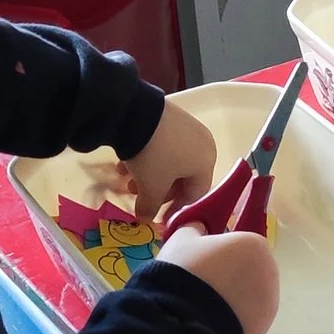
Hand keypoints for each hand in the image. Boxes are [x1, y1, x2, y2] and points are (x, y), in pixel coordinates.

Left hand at [121, 102, 216, 226]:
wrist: (136, 113)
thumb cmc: (154, 157)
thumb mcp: (151, 186)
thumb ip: (150, 207)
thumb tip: (145, 219)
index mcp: (207, 163)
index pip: (195, 195)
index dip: (175, 210)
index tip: (158, 219)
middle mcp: (203, 144)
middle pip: (182, 177)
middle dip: (158, 191)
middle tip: (138, 197)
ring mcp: (188, 127)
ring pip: (170, 161)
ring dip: (150, 175)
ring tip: (128, 180)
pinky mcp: (170, 116)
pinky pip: (163, 144)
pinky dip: (148, 156)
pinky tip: (126, 161)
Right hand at [156, 225, 278, 333]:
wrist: (184, 318)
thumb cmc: (185, 271)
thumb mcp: (181, 240)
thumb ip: (194, 228)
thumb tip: (198, 227)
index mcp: (255, 244)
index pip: (241, 244)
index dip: (220, 252)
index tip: (203, 261)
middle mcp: (270, 271)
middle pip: (249, 270)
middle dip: (230, 276)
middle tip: (202, 284)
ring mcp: (270, 302)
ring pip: (250, 296)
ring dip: (233, 298)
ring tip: (204, 306)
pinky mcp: (263, 327)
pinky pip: (247, 318)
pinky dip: (233, 319)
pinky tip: (212, 322)